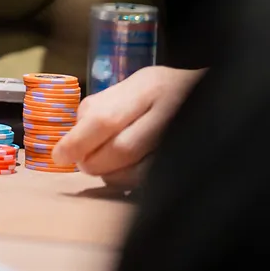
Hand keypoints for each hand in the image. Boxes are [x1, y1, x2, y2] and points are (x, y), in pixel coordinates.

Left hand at [52, 66, 201, 175]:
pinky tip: (124, 175)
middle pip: (122, 148)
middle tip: (82, 164)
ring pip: (139, 170)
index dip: (78, 142)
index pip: (104, 119)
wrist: (211, 94)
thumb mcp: (128, 88)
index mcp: (147, 88)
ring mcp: (184, 139)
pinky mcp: (191, 160)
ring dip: (111, 175)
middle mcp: (169, 112)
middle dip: (94, 162)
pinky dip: (131, 182)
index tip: (59, 156)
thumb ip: (99, 109)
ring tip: (103, 169)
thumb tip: (71, 141)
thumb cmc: (156, 93)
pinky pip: (154, 180)